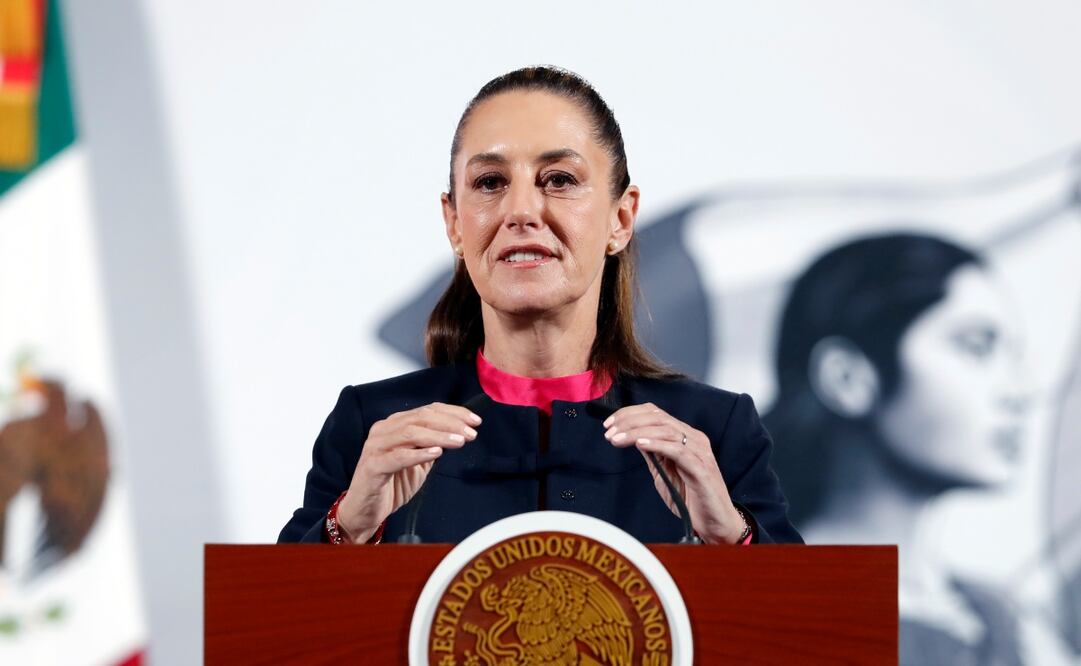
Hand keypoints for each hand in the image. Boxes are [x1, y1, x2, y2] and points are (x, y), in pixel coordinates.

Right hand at [336, 402, 480, 542]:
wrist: (365, 510)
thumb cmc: (392, 483)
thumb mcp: (419, 460)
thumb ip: (433, 444)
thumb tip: (461, 432)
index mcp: (394, 424)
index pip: (427, 410)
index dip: (453, 413)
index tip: (475, 421)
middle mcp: (383, 430)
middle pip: (420, 418)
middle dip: (450, 423)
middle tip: (471, 432)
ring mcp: (376, 447)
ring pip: (410, 433)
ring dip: (439, 436)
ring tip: (460, 442)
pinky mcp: (373, 467)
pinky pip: (398, 457)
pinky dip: (418, 453)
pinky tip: (437, 453)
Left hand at [603, 403, 744, 543]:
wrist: (715, 523)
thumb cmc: (691, 499)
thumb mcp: (663, 472)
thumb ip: (652, 454)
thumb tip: (632, 438)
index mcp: (685, 437)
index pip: (656, 414)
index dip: (630, 414)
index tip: (609, 424)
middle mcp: (694, 439)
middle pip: (659, 418)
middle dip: (629, 421)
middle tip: (609, 432)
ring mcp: (699, 452)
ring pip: (666, 430)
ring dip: (637, 432)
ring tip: (617, 439)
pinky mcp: (702, 469)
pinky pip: (678, 450)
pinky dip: (658, 444)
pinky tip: (640, 444)